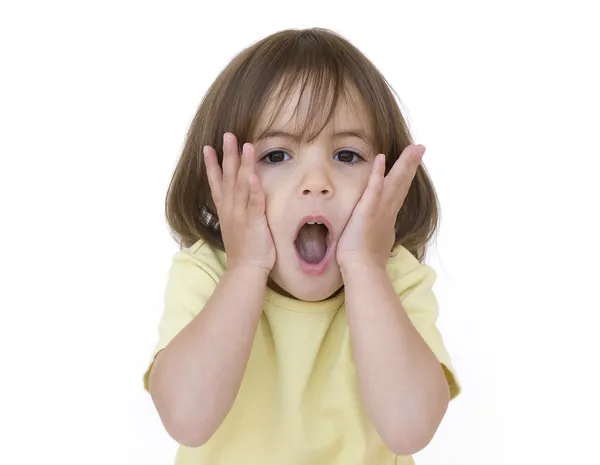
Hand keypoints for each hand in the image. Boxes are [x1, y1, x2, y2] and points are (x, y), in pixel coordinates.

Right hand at [203, 133, 275, 271]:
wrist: (245, 269)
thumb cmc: (244, 249)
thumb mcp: (235, 225)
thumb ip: (237, 209)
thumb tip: (239, 198)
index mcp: (225, 209)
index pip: (216, 182)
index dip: (212, 165)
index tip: (208, 147)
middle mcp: (230, 208)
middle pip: (227, 177)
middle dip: (227, 154)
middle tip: (228, 135)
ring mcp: (241, 214)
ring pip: (241, 184)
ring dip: (242, 164)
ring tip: (245, 145)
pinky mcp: (254, 221)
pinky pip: (254, 202)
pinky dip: (253, 188)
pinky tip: (252, 175)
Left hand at [336, 144, 424, 270]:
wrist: (363, 270)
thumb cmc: (366, 261)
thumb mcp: (375, 242)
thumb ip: (379, 233)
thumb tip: (379, 235)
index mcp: (387, 218)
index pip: (398, 193)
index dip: (405, 177)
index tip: (411, 165)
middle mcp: (387, 211)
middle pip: (402, 183)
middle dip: (410, 164)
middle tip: (419, 148)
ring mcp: (380, 210)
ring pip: (394, 182)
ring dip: (403, 164)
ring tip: (413, 148)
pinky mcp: (368, 211)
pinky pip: (374, 189)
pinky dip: (378, 173)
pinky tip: (381, 158)